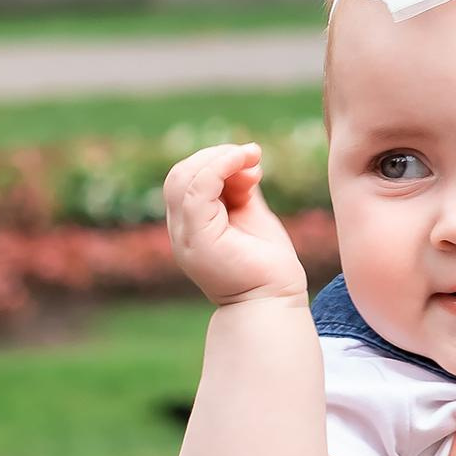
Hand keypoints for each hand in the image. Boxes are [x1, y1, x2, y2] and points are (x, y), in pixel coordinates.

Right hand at [164, 143, 308, 306]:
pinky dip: (218, 167)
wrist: (276, 300)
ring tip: (251, 156)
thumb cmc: (267, 264)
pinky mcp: (197, 238)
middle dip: (216, 156)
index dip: (214, 161)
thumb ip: (240, 189)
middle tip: (252, 154)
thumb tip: (244, 161)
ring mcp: (185, 235)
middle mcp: (181, 230)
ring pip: (183, 178)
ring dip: (218, 158)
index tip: (252, 160)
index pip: (186, 179)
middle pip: (180, 175)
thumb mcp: (251, 215)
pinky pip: (195, 191)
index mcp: (190, 224)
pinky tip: (245, 163)